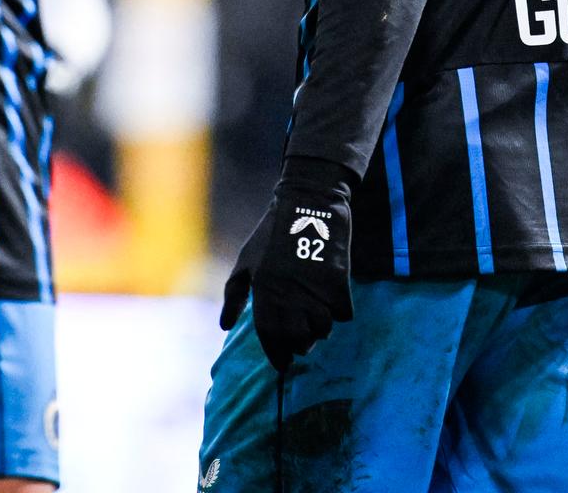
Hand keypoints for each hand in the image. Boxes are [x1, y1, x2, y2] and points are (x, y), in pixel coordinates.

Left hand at [226, 156, 354, 370]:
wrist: (308, 204)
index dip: (277, 354)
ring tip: (315, 317)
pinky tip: (330, 300)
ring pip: (323, 330)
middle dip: (299, 345)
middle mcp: (289, 295)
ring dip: (319, 329)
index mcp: (264, 291)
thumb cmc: (271, 234)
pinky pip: (342, 314)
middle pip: (299, 340)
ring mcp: (315, 290)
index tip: (282, 363)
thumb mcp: (245, 261)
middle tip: (301, 341)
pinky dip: (338, 312)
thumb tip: (225, 326)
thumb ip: (234, 296)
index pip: (270, 337)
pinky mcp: (339, 283)